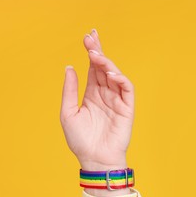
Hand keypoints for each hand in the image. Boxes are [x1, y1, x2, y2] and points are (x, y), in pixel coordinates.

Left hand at [60, 29, 134, 171]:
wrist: (94, 159)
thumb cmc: (80, 140)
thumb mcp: (68, 113)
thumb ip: (70, 90)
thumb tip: (69, 67)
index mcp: (91, 94)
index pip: (93, 68)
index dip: (91, 52)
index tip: (87, 37)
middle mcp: (104, 94)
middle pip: (104, 67)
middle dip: (98, 51)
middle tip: (91, 37)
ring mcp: (116, 100)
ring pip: (115, 75)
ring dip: (107, 63)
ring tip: (95, 54)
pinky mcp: (127, 108)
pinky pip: (126, 89)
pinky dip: (121, 79)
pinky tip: (111, 73)